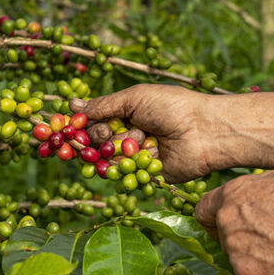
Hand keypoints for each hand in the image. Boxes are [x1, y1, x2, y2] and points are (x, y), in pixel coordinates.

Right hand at [70, 84, 224, 182]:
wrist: (203, 130)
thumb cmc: (172, 106)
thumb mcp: (134, 98)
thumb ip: (103, 105)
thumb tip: (72, 106)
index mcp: (126, 114)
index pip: (93, 122)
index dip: (81, 126)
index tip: (70, 126)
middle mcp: (129, 135)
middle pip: (97, 143)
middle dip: (101, 136)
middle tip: (113, 131)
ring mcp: (137, 156)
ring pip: (110, 159)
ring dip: (122, 147)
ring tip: (142, 138)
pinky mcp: (146, 175)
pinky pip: (126, 175)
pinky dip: (131, 165)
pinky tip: (146, 152)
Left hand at [194, 170, 273, 274]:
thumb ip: (257, 196)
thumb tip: (256, 206)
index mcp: (232, 194)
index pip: (203, 212)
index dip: (215, 224)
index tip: (230, 230)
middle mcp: (227, 220)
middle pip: (223, 242)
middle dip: (242, 247)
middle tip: (271, 248)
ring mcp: (235, 250)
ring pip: (237, 266)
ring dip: (256, 268)